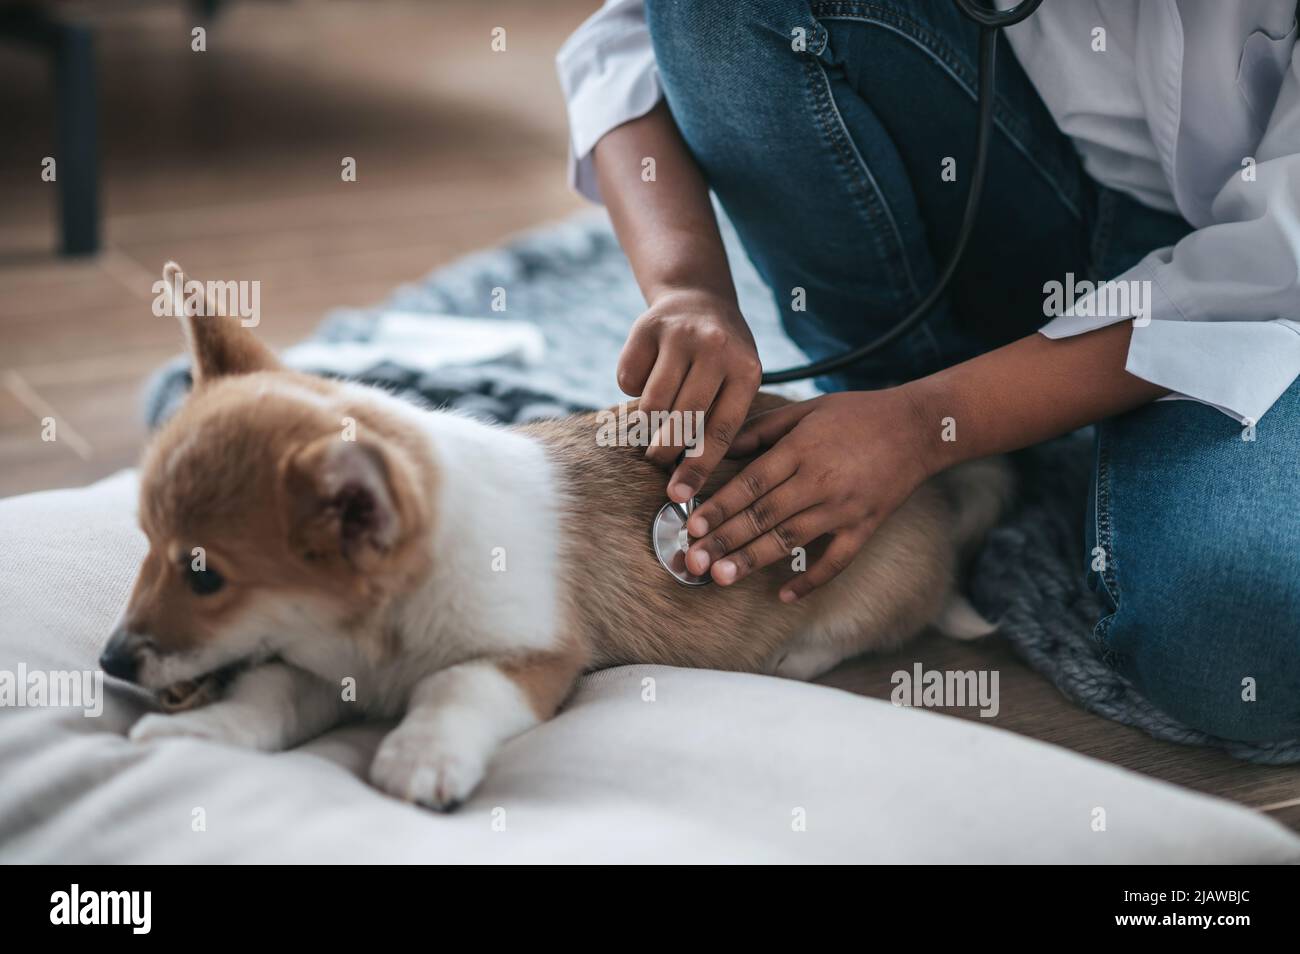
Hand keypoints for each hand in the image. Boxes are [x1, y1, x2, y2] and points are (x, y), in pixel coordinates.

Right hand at [617, 288, 761, 501]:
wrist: (697, 297)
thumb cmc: (720, 358)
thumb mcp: (736, 380)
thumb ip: (720, 420)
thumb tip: (688, 483)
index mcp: (747, 369)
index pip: (721, 431)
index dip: (697, 468)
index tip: (678, 495)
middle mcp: (717, 348)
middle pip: (682, 420)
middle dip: (664, 450)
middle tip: (656, 461)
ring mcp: (681, 334)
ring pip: (651, 403)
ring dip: (646, 422)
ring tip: (651, 423)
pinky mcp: (647, 326)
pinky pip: (628, 379)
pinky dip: (631, 389)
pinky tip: (647, 377)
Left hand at [683, 387, 933, 600]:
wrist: (919, 428)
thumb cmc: (857, 414)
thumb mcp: (806, 410)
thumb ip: (761, 430)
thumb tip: (720, 447)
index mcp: (802, 450)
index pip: (752, 484)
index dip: (720, 506)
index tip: (693, 526)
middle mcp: (820, 482)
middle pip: (764, 516)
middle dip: (725, 540)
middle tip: (693, 561)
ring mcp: (844, 508)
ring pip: (791, 540)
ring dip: (753, 560)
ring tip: (720, 577)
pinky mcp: (865, 527)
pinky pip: (836, 561)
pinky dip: (811, 580)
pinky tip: (784, 595)